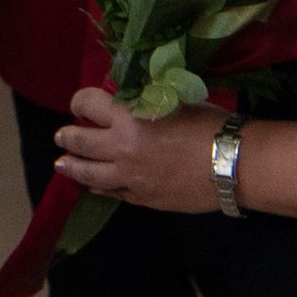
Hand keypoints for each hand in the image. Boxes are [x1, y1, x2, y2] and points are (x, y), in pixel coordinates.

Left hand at [51, 83, 223, 213]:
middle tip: (62, 135)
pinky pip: (112, 193)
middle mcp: (122, 147)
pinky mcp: (143, 198)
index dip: (80, 101)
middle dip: (68, 136)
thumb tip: (131, 98)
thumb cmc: (210, 125)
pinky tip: (95, 186)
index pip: (87, 103)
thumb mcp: (174, 100)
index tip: (80, 103)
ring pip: (89, 173)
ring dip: (72, 166)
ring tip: (62, 164)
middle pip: (80, 141)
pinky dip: (100, 187)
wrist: (234, 164)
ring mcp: (130, 176)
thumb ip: (146, 101)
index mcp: (128, 116)